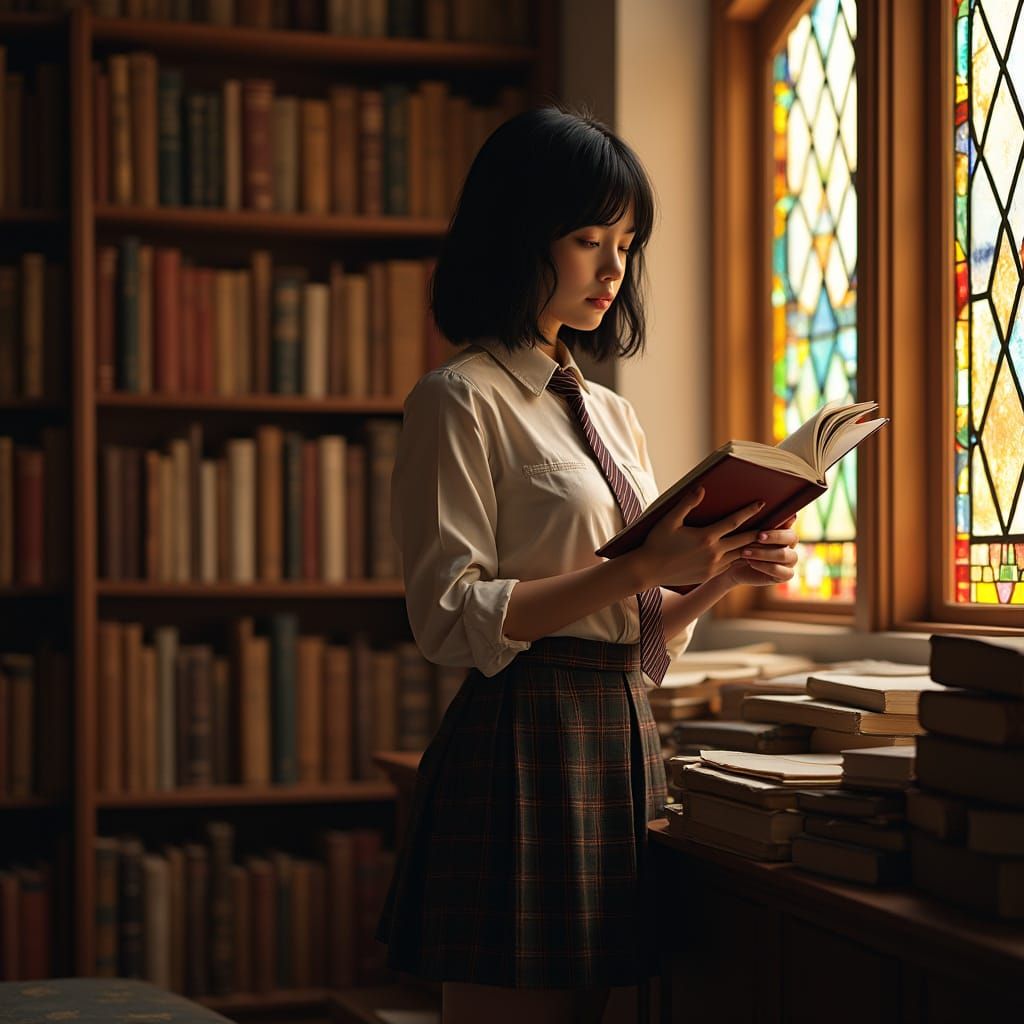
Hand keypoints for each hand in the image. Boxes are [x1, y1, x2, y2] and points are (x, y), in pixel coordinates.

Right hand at [632, 487, 767, 588]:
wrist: (647, 570)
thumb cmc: (656, 542)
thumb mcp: (668, 520)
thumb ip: (686, 503)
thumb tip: (702, 488)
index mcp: (705, 537)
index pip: (734, 522)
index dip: (749, 511)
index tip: (762, 503)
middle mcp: (713, 553)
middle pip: (745, 540)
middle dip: (761, 530)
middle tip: (777, 522)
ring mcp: (713, 566)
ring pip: (741, 554)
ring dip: (755, 547)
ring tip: (767, 539)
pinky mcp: (709, 575)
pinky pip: (731, 565)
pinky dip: (742, 558)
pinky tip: (748, 553)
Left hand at [720, 515, 798, 587]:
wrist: (730, 565)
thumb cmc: (738, 542)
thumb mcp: (744, 530)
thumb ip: (756, 520)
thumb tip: (761, 503)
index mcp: (784, 530)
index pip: (790, 524)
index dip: (778, 527)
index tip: (761, 530)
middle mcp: (790, 544)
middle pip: (792, 537)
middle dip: (774, 537)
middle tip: (757, 537)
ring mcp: (790, 561)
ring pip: (786, 555)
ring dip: (765, 553)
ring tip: (746, 552)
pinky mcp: (785, 575)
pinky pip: (783, 572)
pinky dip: (766, 567)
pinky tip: (751, 563)